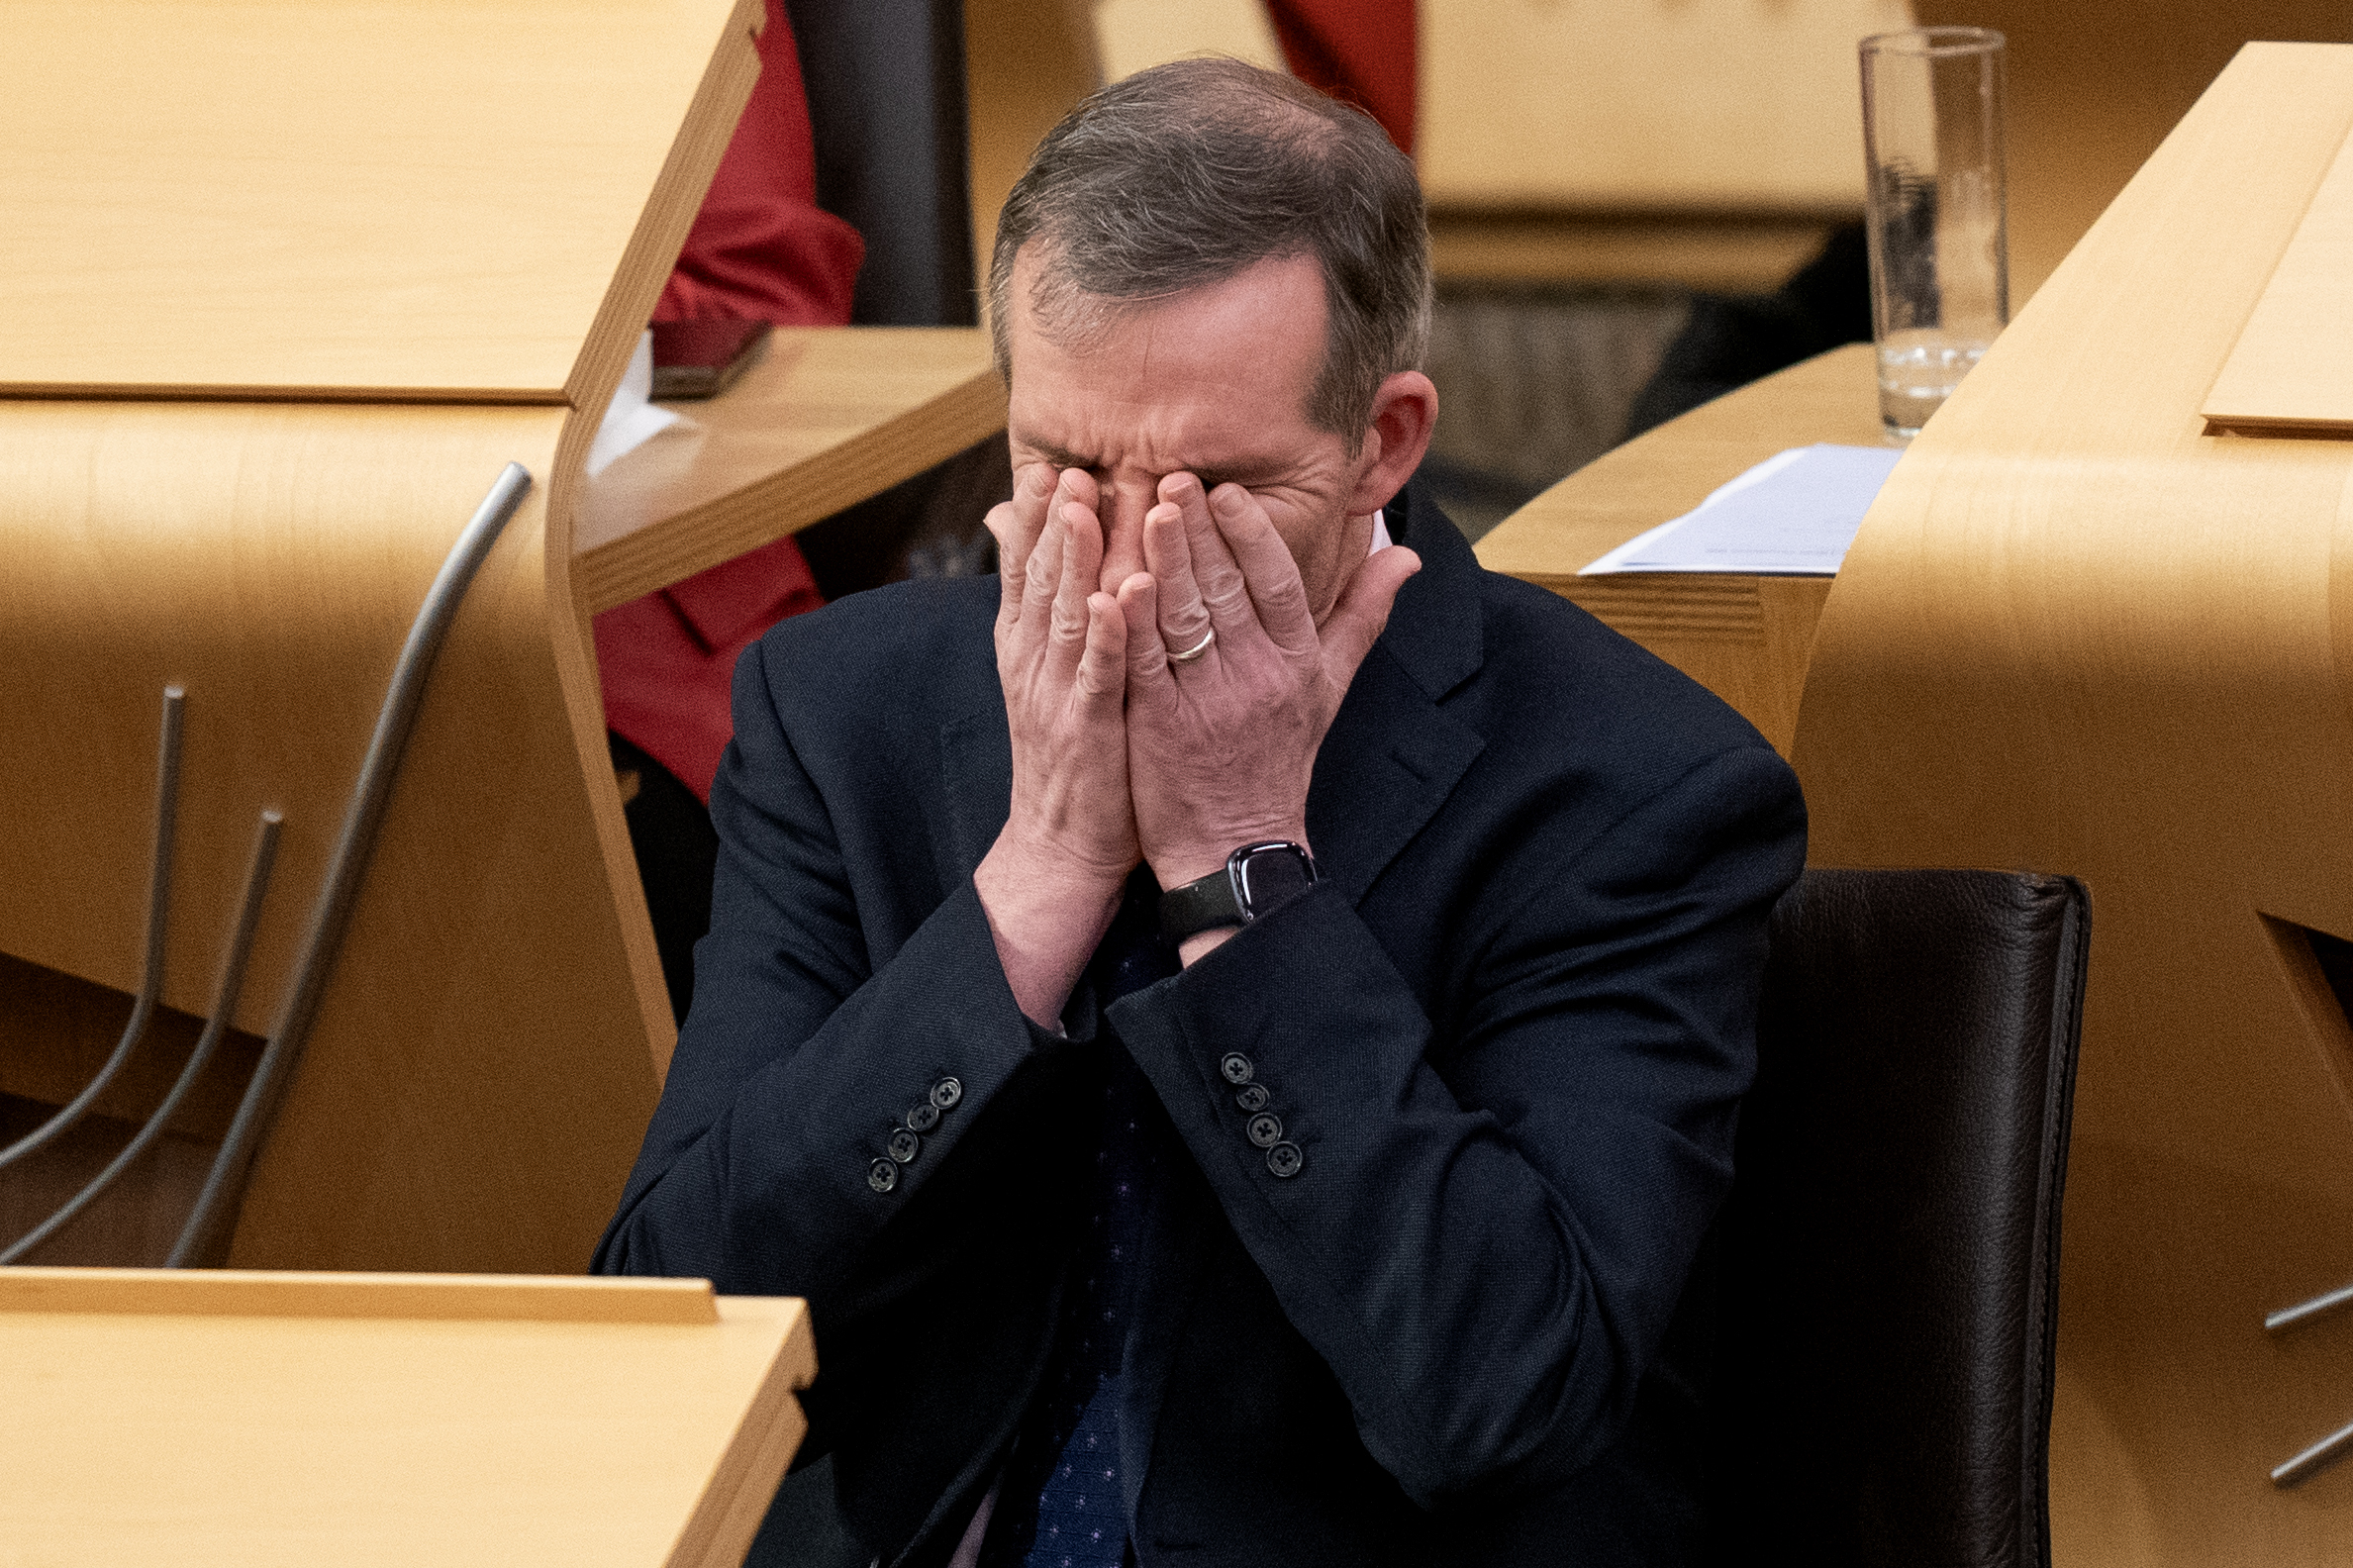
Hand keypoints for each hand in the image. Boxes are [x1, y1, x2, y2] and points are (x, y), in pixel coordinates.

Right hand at [973, 464, 1136, 1024]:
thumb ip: (1052, 612)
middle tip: (1067, 465)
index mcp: (1028, 643)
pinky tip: (1113, 601)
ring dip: (1072, 561)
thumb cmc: (1075, 750)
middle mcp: (1033, 660)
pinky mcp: (1087, 728)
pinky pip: (1096, 675)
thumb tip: (1049, 557)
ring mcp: (1056, 693)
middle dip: (1052, 520)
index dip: (1034, 516)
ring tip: (1082, 508)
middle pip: (1041, 577)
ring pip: (1064, 614)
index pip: (1027, 566)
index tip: (1048, 464)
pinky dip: (1103, 636)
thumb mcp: (1055, 674)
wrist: (1062, 842)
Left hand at [1115, 474, 1418, 954]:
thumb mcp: (1330, 689)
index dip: (1253, 534)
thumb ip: (1362, 615)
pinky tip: (1114, 584)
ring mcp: (1209, 704)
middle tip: (1172, 476)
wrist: (1237, 847)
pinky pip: (1146, 666)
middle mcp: (1257, 678)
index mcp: (1297, 663)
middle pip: (1227, 590)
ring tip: (1144, 509)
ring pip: (1185, 620)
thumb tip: (1405, 557)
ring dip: (1165, 562)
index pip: (1278, 584)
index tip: (1228, 490)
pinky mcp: (1162, 729)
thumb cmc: (1280, 760)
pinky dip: (1130, 624)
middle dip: (1199, 530)